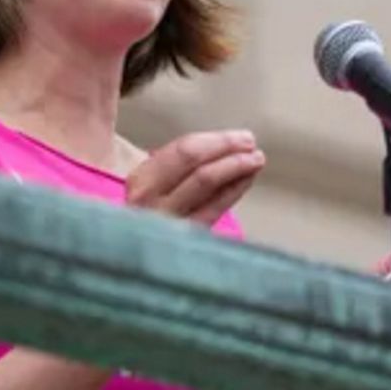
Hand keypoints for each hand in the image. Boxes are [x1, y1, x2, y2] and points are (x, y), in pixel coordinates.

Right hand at [126, 130, 264, 226]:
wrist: (135, 254)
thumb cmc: (153, 208)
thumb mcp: (153, 183)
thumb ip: (179, 161)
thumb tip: (225, 142)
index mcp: (141, 179)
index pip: (183, 150)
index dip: (217, 141)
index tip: (241, 136)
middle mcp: (148, 199)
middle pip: (196, 164)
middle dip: (228, 150)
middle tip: (251, 144)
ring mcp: (166, 220)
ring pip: (207, 184)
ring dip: (236, 168)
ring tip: (255, 160)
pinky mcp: (184, 237)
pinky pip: (215, 208)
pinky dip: (234, 190)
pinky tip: (246, 180)